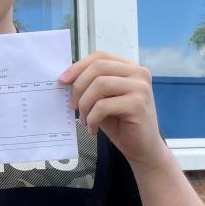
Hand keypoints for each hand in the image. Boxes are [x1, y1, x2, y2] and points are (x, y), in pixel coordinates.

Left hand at [58, 51, 164, 166]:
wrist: (142, 148)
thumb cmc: (121, 123)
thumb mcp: (103, 99)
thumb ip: (91, 85)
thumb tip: (66, 77)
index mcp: (130, 68)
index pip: (100, 56)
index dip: (78, 66)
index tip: (63, 81)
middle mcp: (138, 73)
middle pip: (98, 67)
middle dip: (79, 86)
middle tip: (73, 105)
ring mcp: (140, 87)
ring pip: (100, 84)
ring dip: (85, 104)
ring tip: (84, 119)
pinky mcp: (138, 104)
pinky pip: (103, 105)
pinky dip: (92, 118)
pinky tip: (92, 128)